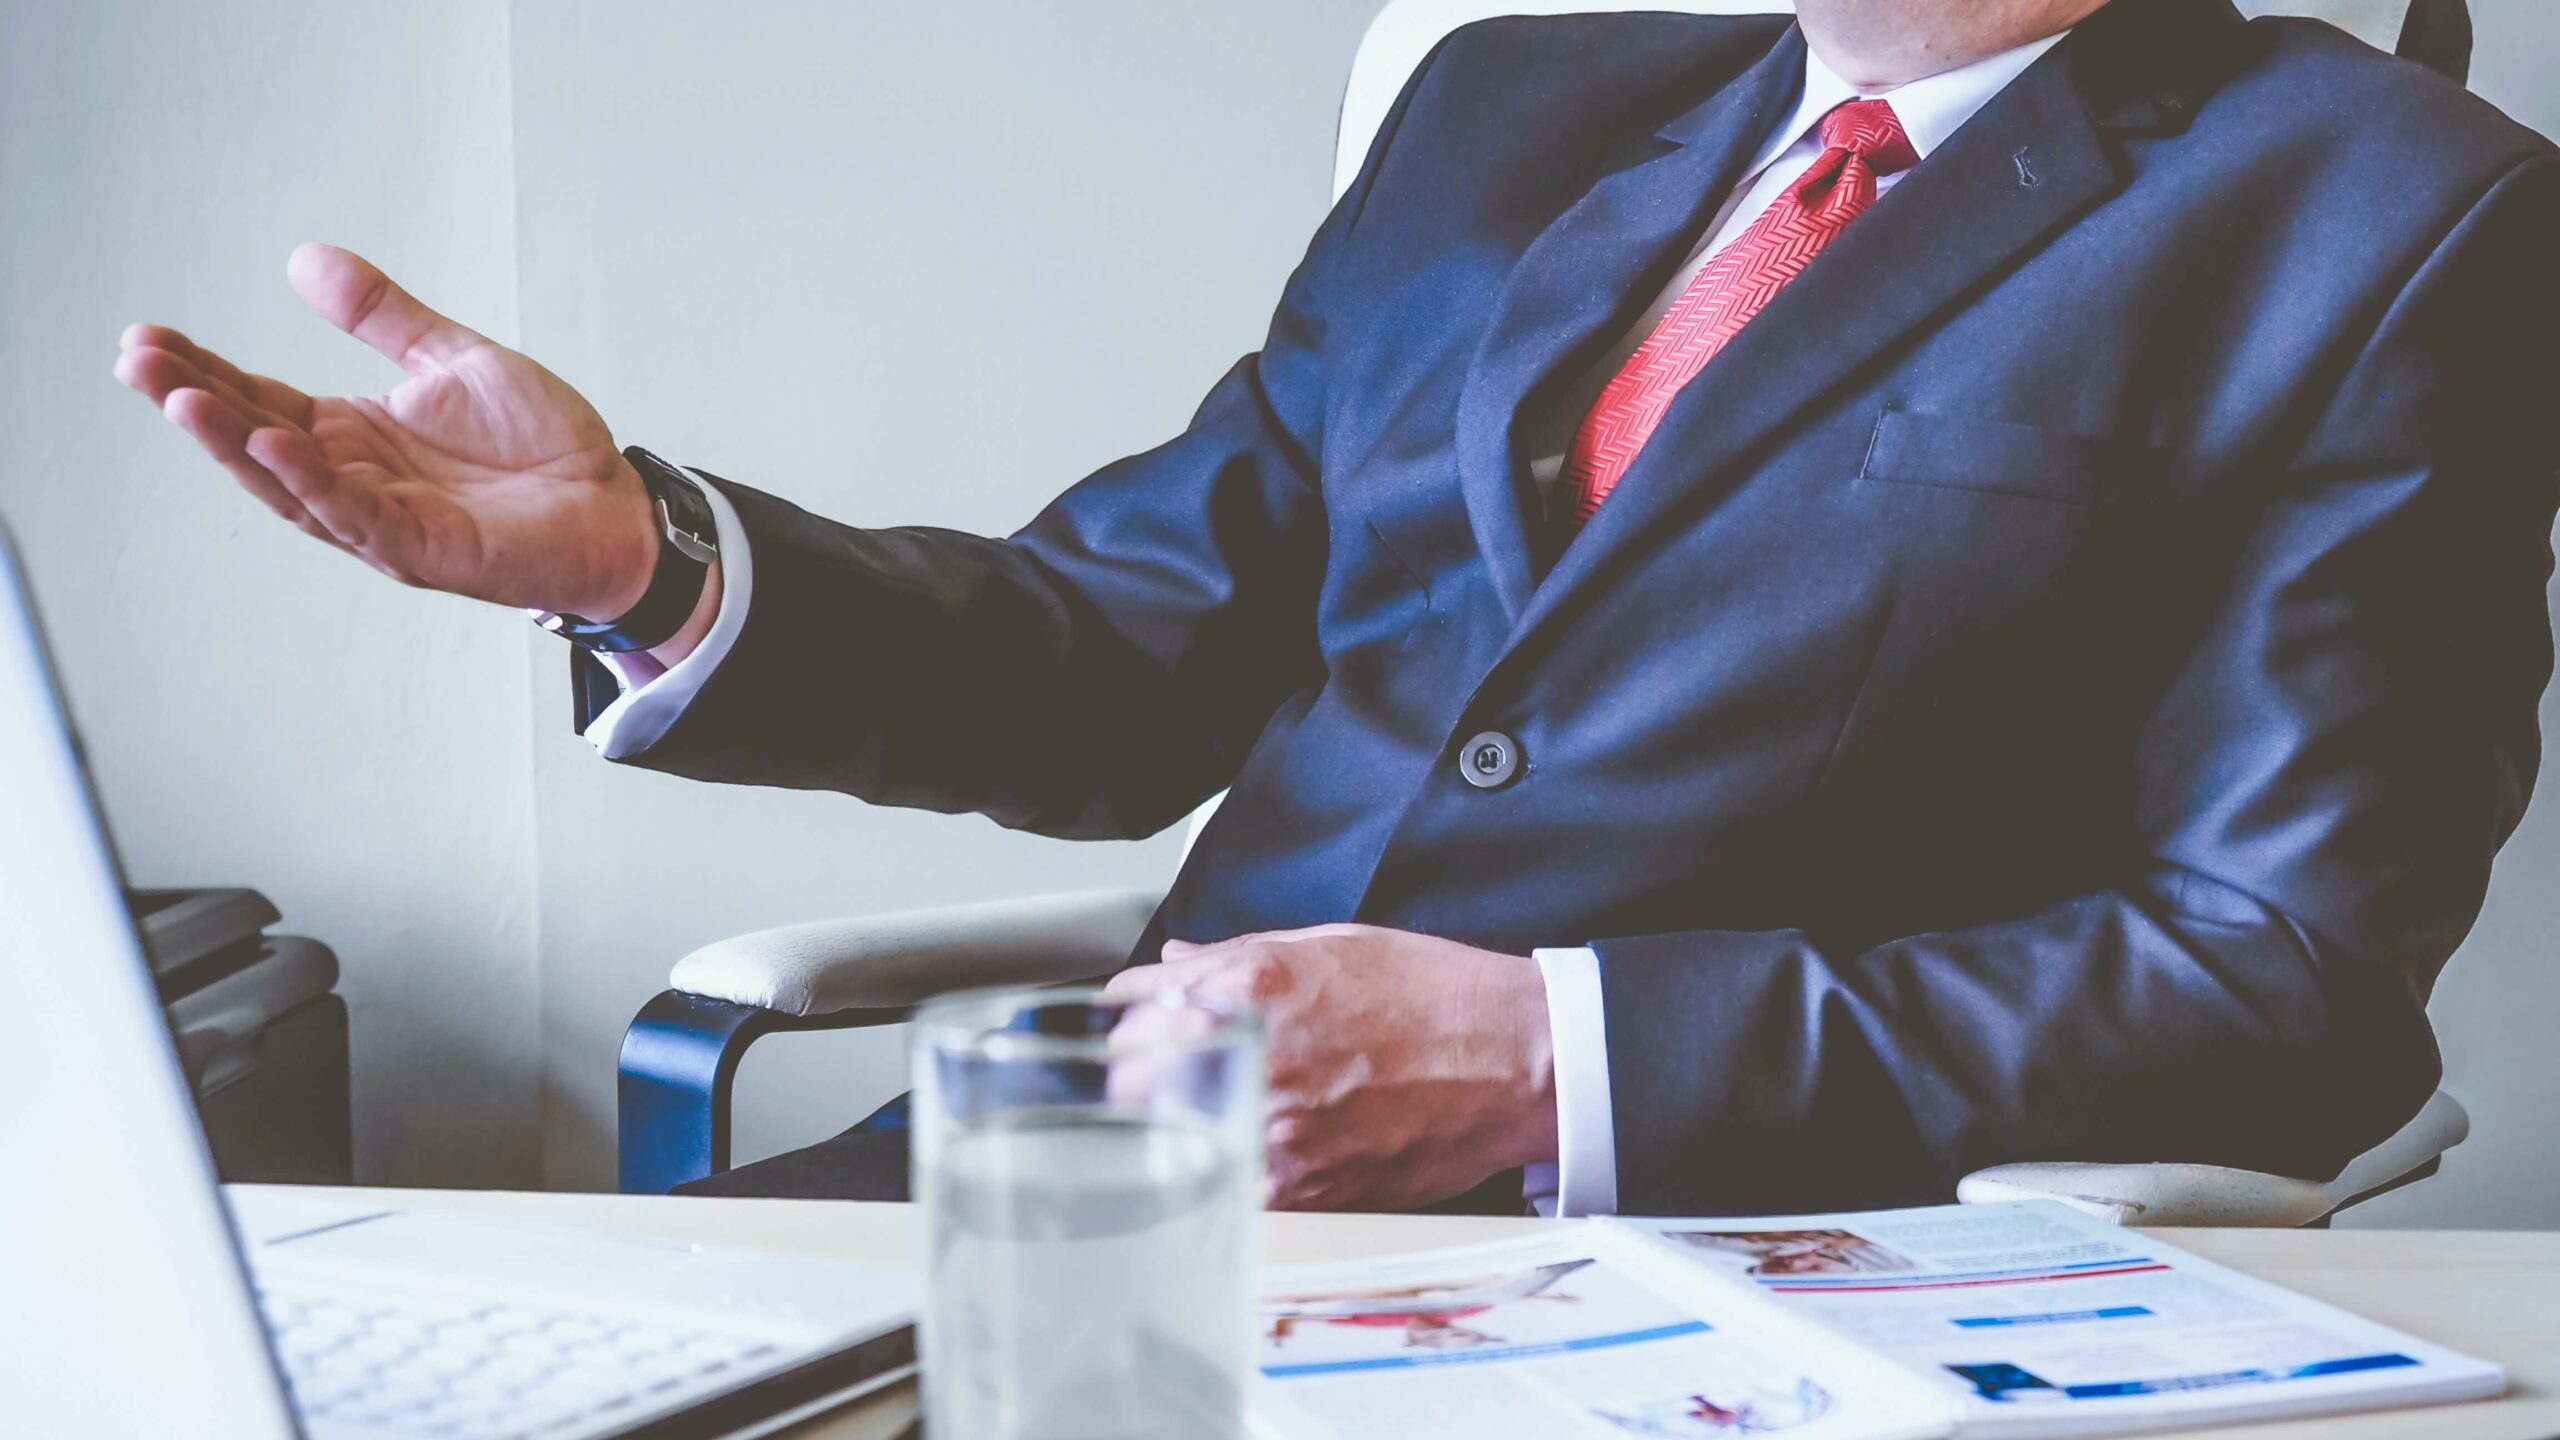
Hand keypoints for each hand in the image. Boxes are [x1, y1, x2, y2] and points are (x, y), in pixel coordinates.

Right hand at [114, 244, 664, 622]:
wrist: (616, 505)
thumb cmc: (543, 448)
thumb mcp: (454, 359)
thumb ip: (383, 317)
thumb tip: (305, 260)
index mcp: (355, 436)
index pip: (259, 399)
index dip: (203, 371)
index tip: (147, 336)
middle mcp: (355, 480)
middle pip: (256, 441)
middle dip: (195, 403)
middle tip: (137, 361)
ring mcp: (385, 520)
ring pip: (290, 485)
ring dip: (234, 445)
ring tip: (181, 400)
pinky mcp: (425, 549)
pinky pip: (357, 516)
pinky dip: (314, 483)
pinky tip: (278, 445)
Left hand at [1105, 924, 1557, 1211]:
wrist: (1516, 1060)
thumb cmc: (1438, 997)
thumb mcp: (1334, 945)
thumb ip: (1239, 955)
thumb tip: (1179, 962)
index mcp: (1256, 987)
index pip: (1137, 1005)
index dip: (1130, 1015)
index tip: (1134, 1021)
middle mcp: (1258, 1058)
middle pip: (1133, 1082)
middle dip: (1136, 1074)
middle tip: (1154, 1074)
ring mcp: (1279, 1131)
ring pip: (1173, 1142)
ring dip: (1178, 1128)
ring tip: (1210, 1112)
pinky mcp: (1306, 1188)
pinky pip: (1231, 1185)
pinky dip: (1230, 1170)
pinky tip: (1254, 1149)